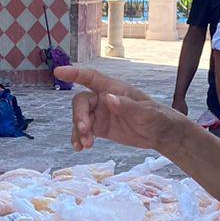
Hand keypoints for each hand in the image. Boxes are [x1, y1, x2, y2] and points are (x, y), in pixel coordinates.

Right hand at [55, 65, 190, 153]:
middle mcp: (103, 98)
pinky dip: (79, 139)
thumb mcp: (145, 113)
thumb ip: (127, 106)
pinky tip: (80, 148)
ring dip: (78, 131)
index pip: (91, 78)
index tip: (58, 72)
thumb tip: (108, 98)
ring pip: (80, 118)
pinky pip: (83, 131)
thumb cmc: (157, 117)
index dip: (75, 73)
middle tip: (85, 131)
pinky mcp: (100, 128)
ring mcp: (100, 113)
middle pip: (81, 101)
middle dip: (79, 116)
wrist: (161, 135)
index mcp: (114, 89)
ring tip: (85, 145)